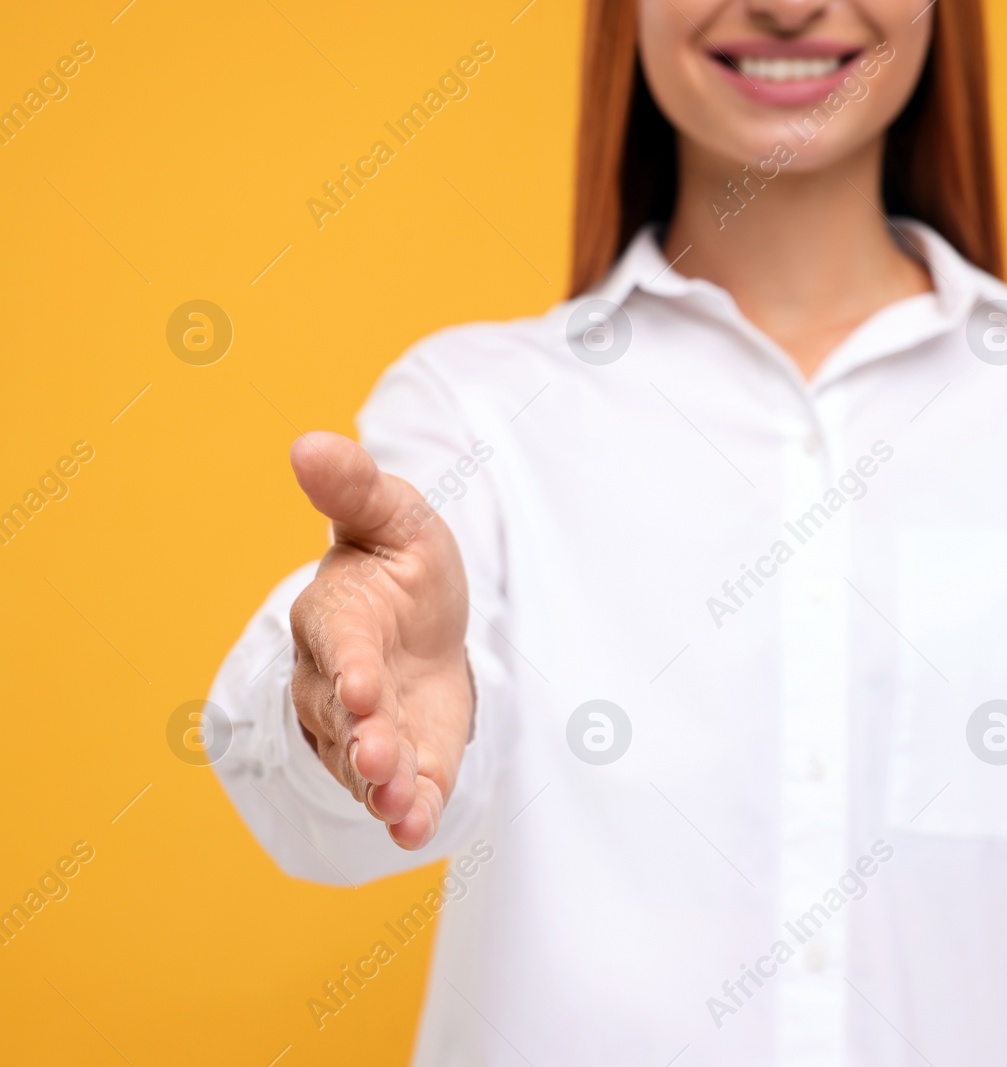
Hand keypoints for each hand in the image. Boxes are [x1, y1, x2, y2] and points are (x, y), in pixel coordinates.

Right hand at [286, 431, 472, 849]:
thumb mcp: (395, 516)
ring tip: (398, 803)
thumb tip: (307, 442)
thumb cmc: (402, 566)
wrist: (429, 623)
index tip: (359, 685)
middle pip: (342, 718)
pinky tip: (417, 831)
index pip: (336, 646)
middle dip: (362, 738)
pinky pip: (400, 794)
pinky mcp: (405, 762)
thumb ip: (355, 490)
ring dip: (380, 786)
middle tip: (381, 757)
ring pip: (362, 764)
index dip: (347, 666)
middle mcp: (338, 682)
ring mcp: (367, 730)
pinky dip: (408, 814)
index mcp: (336, 617)